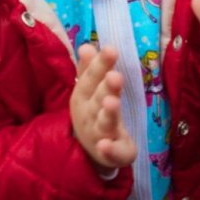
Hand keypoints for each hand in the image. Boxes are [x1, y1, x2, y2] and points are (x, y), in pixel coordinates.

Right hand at [71, 44, 136, 169]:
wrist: (90, 151)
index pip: (90, 78)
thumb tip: (87, 46)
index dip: (99, 65)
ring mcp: (99, 135)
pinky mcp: (111, 154)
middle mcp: (89, 114)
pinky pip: (110, 153)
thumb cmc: (92, 113)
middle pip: (98, 98)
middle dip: (106, 87)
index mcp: (84, 97)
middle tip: (115, 75)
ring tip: (112, 102)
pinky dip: (108, 151)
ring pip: (104, 123)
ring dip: (108, 113)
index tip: (111, 49)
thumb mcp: (89, 91)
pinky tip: (106, 146)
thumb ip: (89, 69)